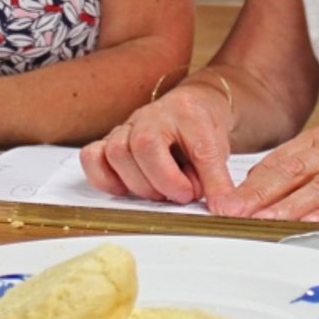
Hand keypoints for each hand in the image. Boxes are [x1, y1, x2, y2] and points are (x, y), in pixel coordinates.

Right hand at [81, 84, 236, 205]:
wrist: (194, 106)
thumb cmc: (203, 129)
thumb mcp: (219, 151)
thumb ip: (219, 183)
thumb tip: (227, 212)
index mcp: (184, 113)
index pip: (180, 144)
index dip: (180, 177)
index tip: (193, 195)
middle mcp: (150, 116)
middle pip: (140, 146)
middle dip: (161, 182)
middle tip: (180, 194)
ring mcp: (127, 127)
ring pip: (115, 152)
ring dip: (137, 183)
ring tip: (158, 192)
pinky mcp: (111, 141)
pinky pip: (92, 156)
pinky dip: (103, 178)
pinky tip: (125, 189)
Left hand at [208, 108, 318, 221]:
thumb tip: (288, 196)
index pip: (281, 158)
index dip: (252, 180)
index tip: (225, 199)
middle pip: (289, 171)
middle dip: (255, 193)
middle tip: (226, 212)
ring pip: (315, 185)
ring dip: (282, 205)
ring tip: (254, 222)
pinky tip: (306, 225)